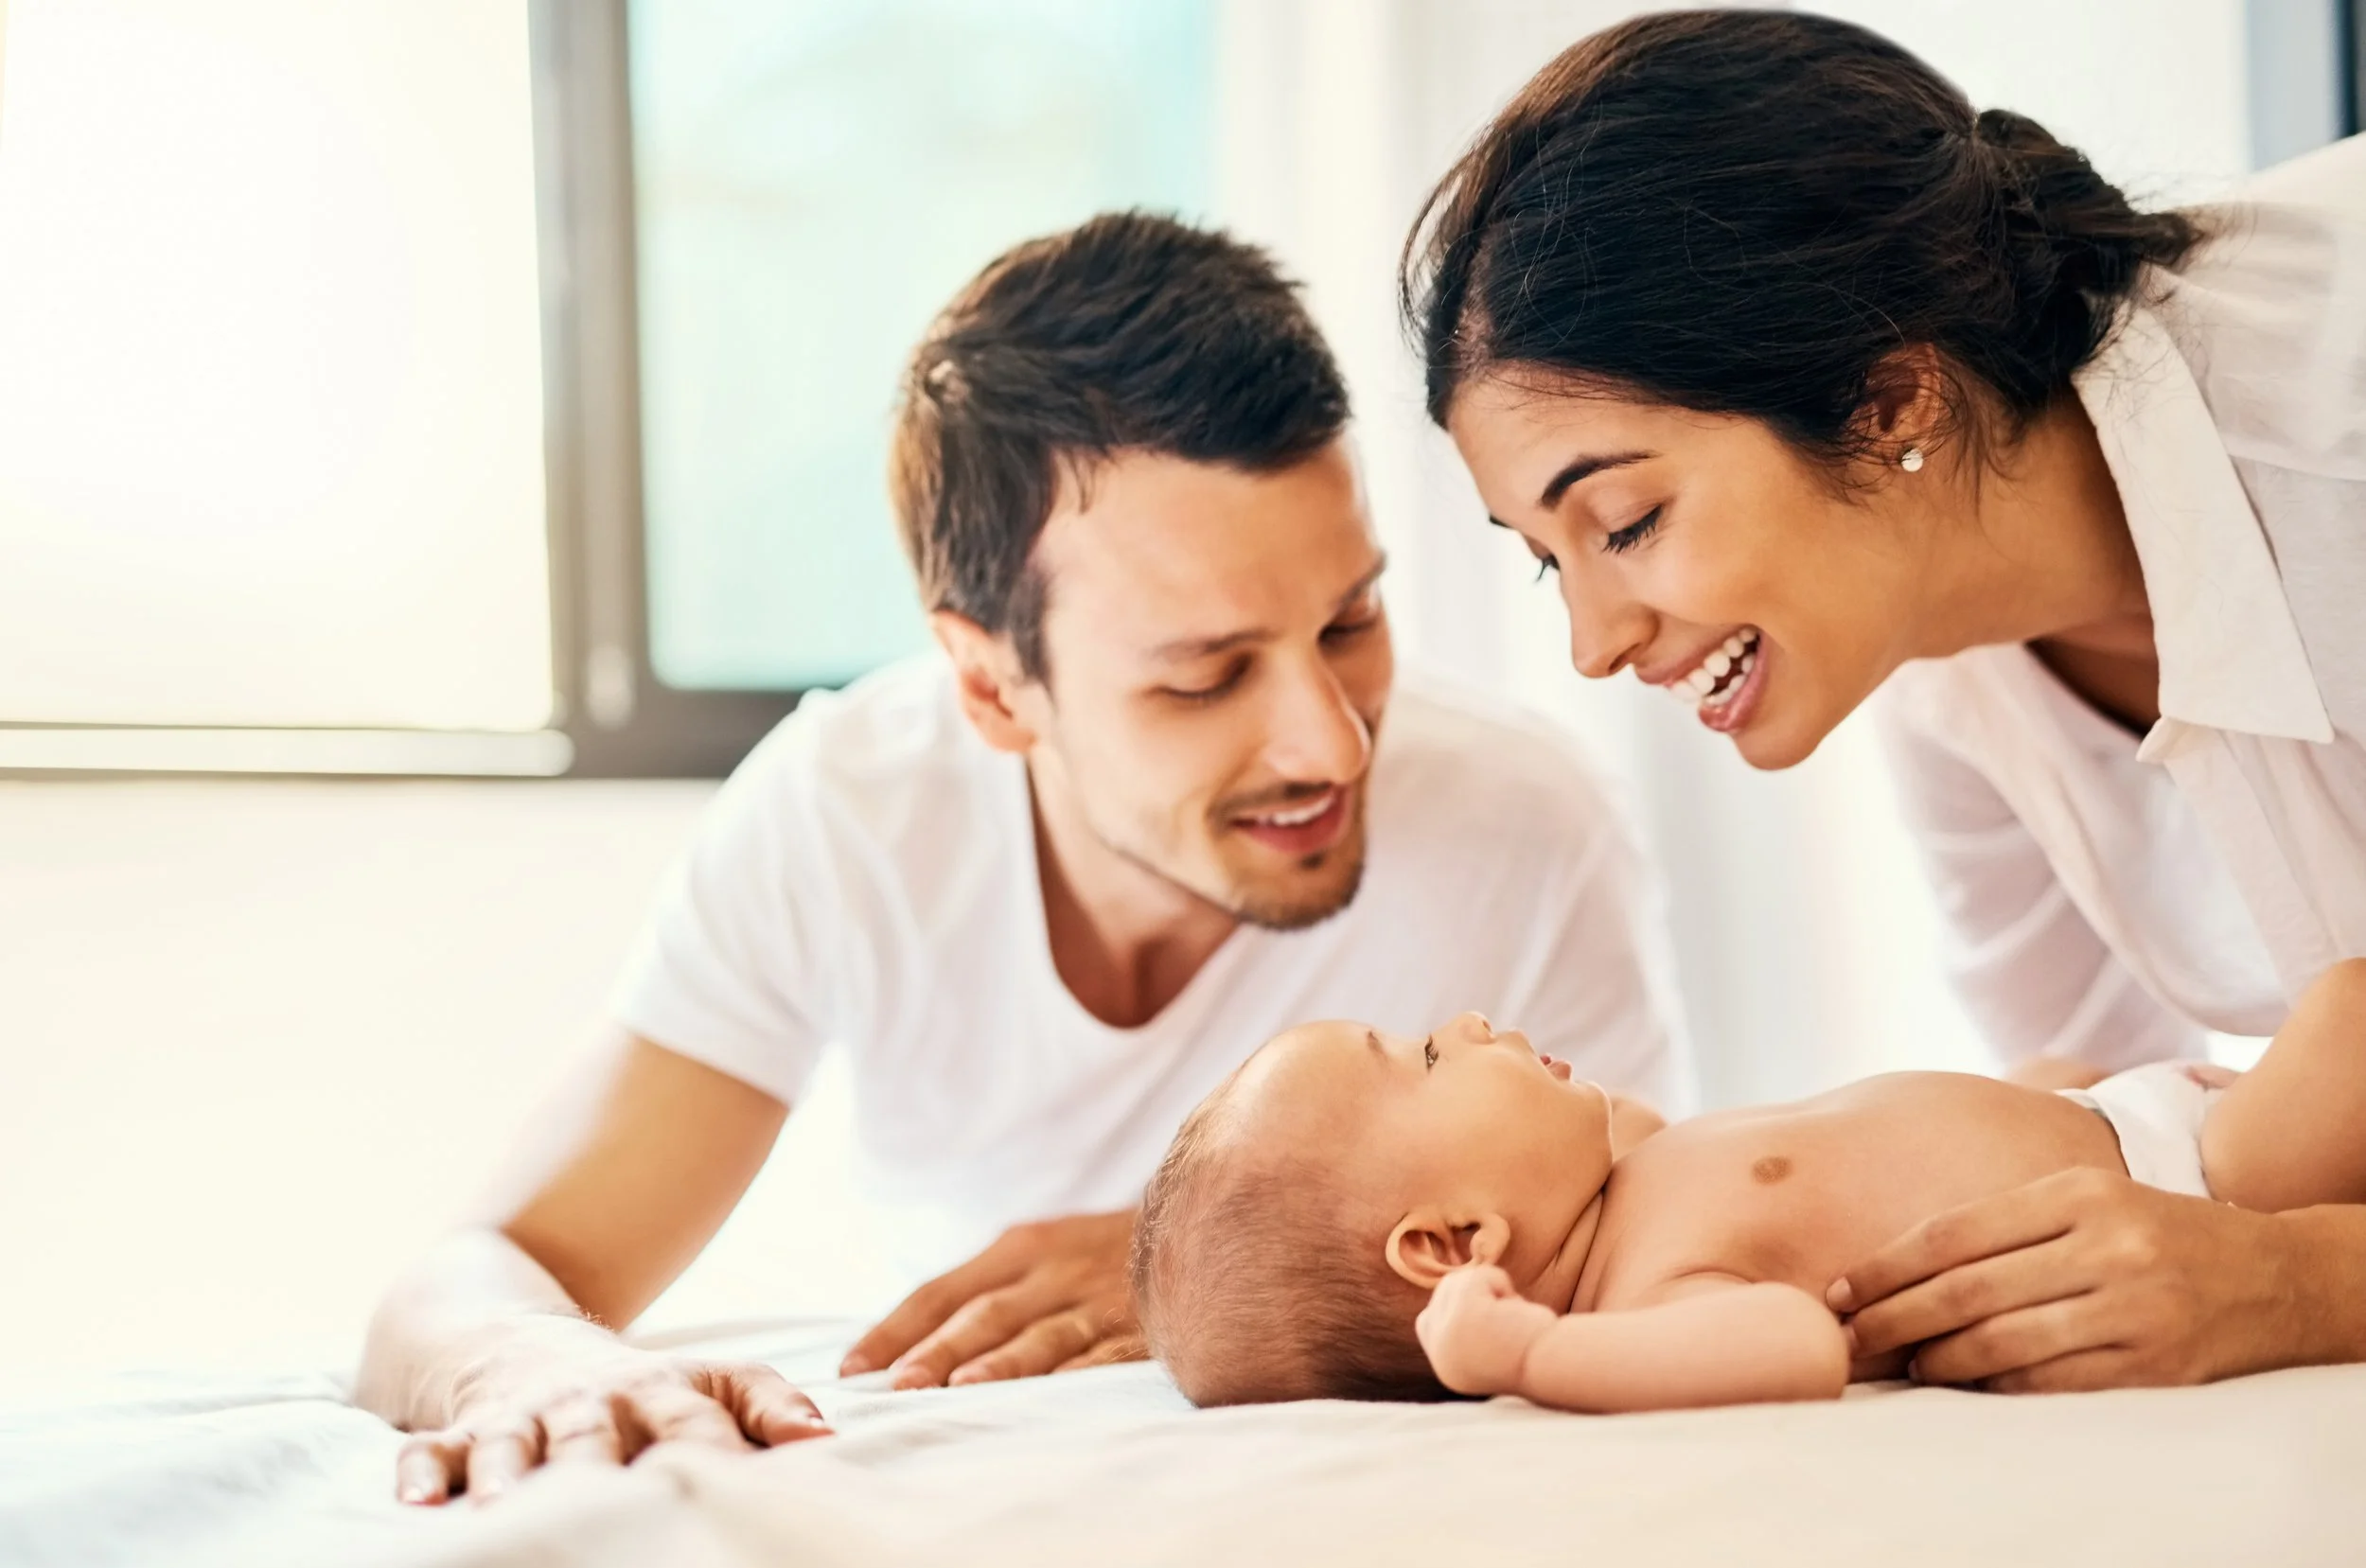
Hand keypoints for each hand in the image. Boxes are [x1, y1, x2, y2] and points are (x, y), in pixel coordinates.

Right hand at [394, 1345, 827, 1504]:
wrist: (522, 1335)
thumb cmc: (636, 1385)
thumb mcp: (706, 1379)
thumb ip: (765, 1404)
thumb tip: (825, 1439)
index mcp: (658, 1393)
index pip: (691, 1423)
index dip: (711, 1449)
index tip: (732, 1485)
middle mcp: (590, 1405)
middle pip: (597, 1434)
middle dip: (599, 1461)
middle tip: (610, 1498)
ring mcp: (524, 1416)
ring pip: (513, 1442)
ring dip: (508, 1467)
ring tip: (502, 1500)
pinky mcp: (467, 1428)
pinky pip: (436, 1450)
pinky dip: (424, 1471)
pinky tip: (417, 1499)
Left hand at [839, 1210, 1142, 1388]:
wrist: (1199, 1220)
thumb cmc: (1102, 1251)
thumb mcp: (1043, 1249)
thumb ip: (988, 1287)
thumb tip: (910, 1341)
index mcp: (1020, 1247)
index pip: (943, 1290)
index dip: (897, 1327)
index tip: (855, 1367)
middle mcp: (1053, 1269)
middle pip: (984, 1313)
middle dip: (938, 1349)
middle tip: (897, 1385)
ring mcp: (1098, 1298)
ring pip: (1040, 1333)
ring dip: (1000, 1362)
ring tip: (960, 1388)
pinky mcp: (1141, 1326)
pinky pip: (1104, 1353)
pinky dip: (1076, 1372)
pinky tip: (1050, 1394)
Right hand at [1415, 1264, 1556, 1395]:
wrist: (1557, 1366)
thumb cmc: (1541, 1355)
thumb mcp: (1495, 1346)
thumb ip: (1473, 1325)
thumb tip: (1466, 1287)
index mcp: (1450, 1370)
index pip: (1427, 1323)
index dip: (1450, 1305)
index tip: (1483, 1305)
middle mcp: (1442, 1357)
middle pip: (1442, 1295)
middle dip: (1474, 1291)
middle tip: (1507, 1312)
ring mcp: (1447, 1335)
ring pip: (1457, 1282)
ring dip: (1491, 1288)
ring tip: (1514, 1314)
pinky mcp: (1461, 1313)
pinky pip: (1475, 1276)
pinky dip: (1499, 1281)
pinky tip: (1517, 1308)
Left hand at [1830, 1167, 2296, 1391]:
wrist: (2272, 1275)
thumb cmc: (2150, 1230)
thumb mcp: (2085, 1194)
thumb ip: (2002, 1219)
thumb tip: (1896, 1262)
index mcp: (2077, 1192)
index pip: (1953, 1233)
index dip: (1886, 1267)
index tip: (1839, 1292)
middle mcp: (2105, 1245)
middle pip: (1967, 1290)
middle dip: (1893, 1319)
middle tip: (1848, 1339)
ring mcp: (2132, 1309)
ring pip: (2003, 1343)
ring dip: (1937, 1361)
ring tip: (1904, 1364)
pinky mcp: (2154, 1366)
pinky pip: (2050, 1383)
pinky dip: (1995, 1387)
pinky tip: (1964, 1384)